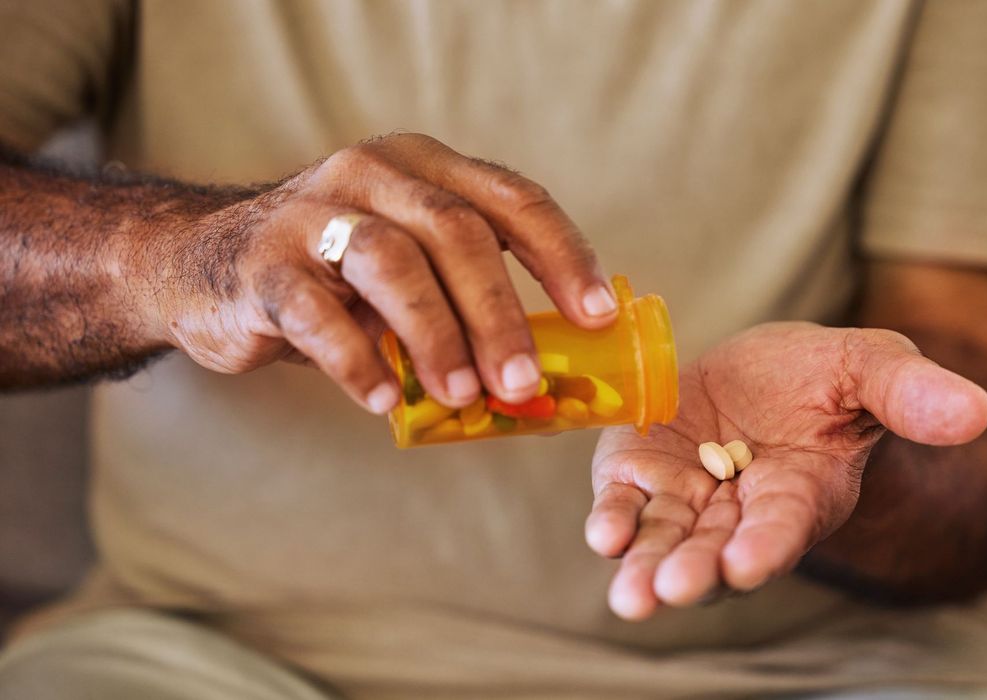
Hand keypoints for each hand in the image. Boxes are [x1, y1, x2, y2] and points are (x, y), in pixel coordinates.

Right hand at [140, 133, 616, 411]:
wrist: (204, 266)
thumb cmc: (335, 277)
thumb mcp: (409, 269)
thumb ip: (465, 301)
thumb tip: (543, 381)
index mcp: (426, 169)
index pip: (513, 200)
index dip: (562, 256)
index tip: (596, 315)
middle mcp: (374, 174)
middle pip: (457, 233)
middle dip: (500, 313)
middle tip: (524, 381)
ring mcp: (313, 212)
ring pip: (392, 262)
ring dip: (436, 336)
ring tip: (461, 395)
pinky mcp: (264, 263)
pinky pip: (317, 312)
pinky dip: (356, 360)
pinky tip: (380, 401)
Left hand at [586, 322, 986, 619]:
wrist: (764, 370)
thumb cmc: (827, 376)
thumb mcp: (872, 367)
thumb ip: (911, 394)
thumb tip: (976, 411)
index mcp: (802, 493)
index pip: (784, 527)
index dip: (767, 545)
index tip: (747, 562)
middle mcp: (742, 511)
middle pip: (716, 551)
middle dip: (695, 571)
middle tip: (671, 590)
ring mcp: (689, 496)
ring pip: (666, 540)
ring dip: (647, 566)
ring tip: (632, 595)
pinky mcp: (643, 471)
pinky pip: (627, 503)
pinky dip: (614, 519)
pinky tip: (605, 533)